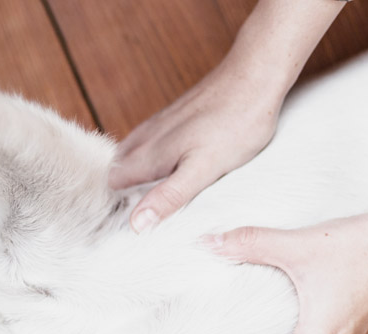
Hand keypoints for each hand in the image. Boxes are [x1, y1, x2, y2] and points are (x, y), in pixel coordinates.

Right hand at [110, 58, 282, 232]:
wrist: (255, 75)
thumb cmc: (236, 122)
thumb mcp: (203, 169)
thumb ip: (168, 197)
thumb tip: (136, 224)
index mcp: (148, 155)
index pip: (112, 186)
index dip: (121, 206)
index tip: (139, 223)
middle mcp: (146, 138)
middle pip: (120, 171)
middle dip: (127, 193)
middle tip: (153, 214)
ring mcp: (159, 125)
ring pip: (134, 156)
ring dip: (141, 176)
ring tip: (164, 195)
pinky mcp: (175, 117)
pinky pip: (152, 144)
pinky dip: (157, 160)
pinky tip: (178, 167)